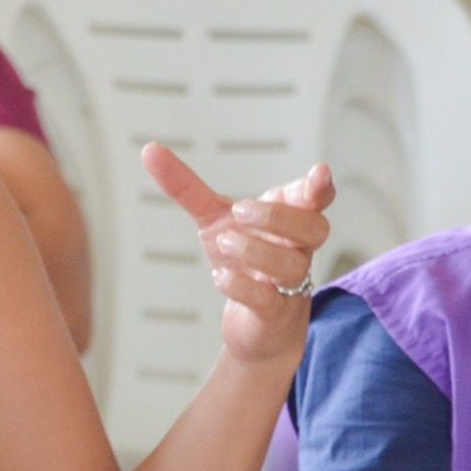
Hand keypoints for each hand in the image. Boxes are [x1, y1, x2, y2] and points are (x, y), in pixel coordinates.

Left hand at [141, 143, 333, 371]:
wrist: (254, 322)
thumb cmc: (242, 259)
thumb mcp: (212, 219)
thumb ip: (186, 186)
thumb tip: (150, 149)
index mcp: (290, 217)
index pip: (317, 198)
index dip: (320, 187)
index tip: (318, 174)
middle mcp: (297, 248)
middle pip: (314, 227)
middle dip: (278, 216)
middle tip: (239, 211)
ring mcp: (290, 282)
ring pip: (292, 264)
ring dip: (256, 251)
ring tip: (225, 244)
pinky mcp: (274, 313)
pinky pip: (268, 299)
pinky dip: (242, 286)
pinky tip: (220, 275)